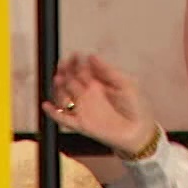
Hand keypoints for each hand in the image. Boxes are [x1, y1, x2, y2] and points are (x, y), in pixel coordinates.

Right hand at [41, 53, 157, 154]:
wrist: (139, 132)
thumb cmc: (136, 108)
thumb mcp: (126, 83)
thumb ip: (108, 71)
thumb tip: (92, 55)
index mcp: (98, 82)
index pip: (81, 69)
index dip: (75, 62)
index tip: (74, 56)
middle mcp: (88, 94)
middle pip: (69, 80)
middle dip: (64, 72)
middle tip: (63, 66)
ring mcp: (83, 108)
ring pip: (63, 96)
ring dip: (58, 88)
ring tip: (59, 81)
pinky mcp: (81, 124)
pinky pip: (62, 118)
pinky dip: (53, 113)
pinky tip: (48, 106)